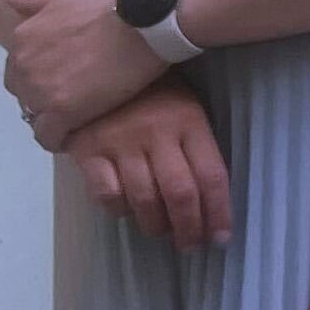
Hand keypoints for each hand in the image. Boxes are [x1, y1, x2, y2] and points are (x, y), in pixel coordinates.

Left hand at [4, 0, 164, 148]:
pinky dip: (60, 140)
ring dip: (52, 121)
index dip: (40, 79)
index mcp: (23, 38)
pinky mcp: (62, 112)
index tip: (62, 84)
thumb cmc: (112, 5)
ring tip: (78, 120)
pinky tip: (77, 137)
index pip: (19, 71)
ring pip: (35, 118)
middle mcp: (23, 65)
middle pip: (24, 96)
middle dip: (43, 101)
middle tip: (73, 102)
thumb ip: (34, 2)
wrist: (142, 22)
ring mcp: (40, 89)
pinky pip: (49, 137)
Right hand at [65, 82, 232, 251]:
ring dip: (156, 225)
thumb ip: (196, 145)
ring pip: (144, 199)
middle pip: (180, 194)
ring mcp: (121, 143)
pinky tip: (126, 209)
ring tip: (161, 230)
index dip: (219, 213)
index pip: (212, 176)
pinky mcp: (88, 151)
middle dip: (189, 228)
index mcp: (189, 122)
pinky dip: (119, 210)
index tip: (220, 238)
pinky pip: (107, 194)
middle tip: (191, 245)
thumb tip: (208, 197)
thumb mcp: (184, 106)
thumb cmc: (150, 91)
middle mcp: (157, 134)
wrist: (94, 64)